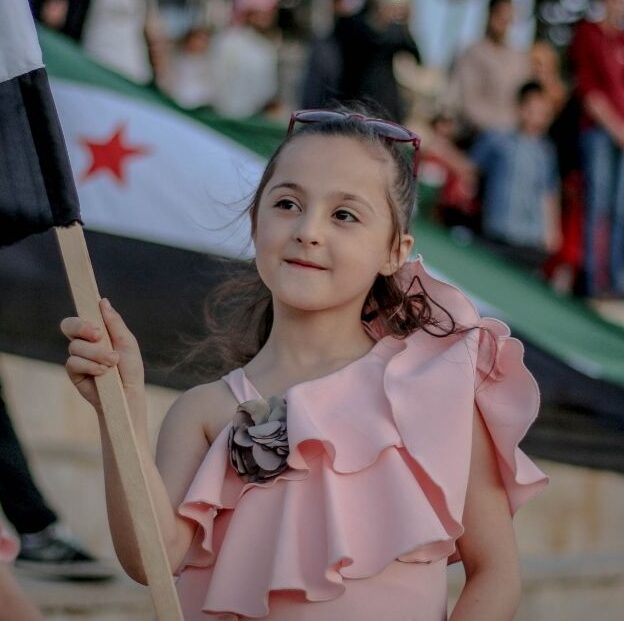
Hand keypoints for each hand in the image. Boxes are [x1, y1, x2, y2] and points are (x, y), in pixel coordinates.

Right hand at [60, 299, 144, 414]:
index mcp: (98, 331)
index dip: (85, 315)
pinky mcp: (73, 372)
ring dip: (97, 354)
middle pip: (69, 325)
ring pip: (76, 346)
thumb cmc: (130, 368)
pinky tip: (103, 372)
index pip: (82, 316)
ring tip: (111, 363)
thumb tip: (103, 301)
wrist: (127, 394)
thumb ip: (114, 323)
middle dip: (82, 328)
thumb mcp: (127, 342)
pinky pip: (73, 362)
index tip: (98, 322)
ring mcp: (78, 356)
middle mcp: (85, 342)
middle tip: (99, 336)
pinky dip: (90, 366)